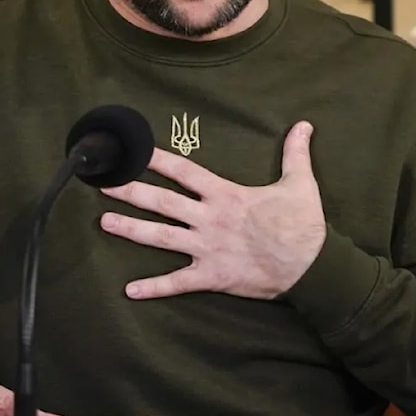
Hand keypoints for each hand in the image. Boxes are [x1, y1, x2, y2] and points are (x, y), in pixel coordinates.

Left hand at [100, 121, 325, 299]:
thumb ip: (295, 152)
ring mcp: (207, 248)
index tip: (134, 151)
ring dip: (131, 230)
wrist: (311, 267)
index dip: (158, 159)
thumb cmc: (303, 224)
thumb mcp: (300, 182)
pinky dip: (154, 287)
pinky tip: (130, 291)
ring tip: (104, 222)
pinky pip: (177, 283)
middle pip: (162, 202)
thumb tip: (304, 124)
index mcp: (226, 195)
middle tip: (104, 185)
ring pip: (161, 238)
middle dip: (131, 192)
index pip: (184, 171)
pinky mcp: (212, 276)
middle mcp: (209, 219)